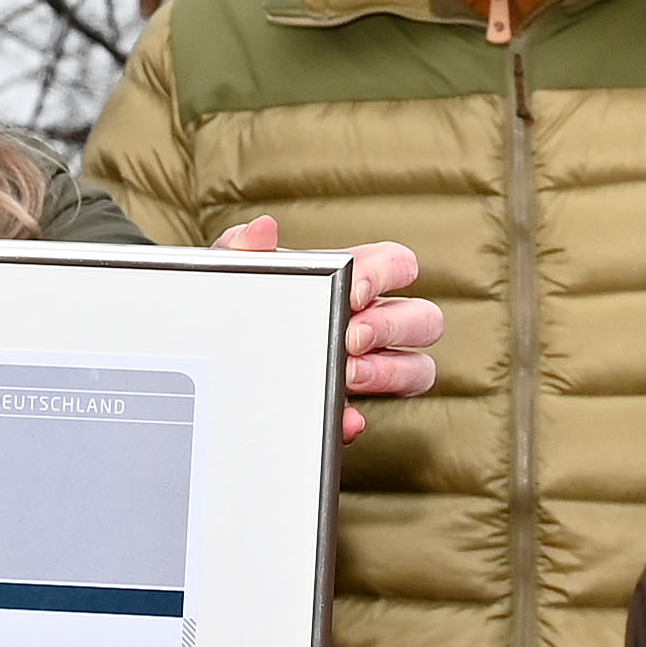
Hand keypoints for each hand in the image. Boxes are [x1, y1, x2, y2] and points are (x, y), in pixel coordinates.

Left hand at [216, 218, 443, 440]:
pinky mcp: (352, 408)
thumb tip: (262, 230)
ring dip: (390, 371)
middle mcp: (376, 324)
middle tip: (350, 337)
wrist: (221, 367)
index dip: (388, 273)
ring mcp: (372, 369)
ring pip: (419, 368)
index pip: (399, 264)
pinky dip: (358, 417)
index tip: (353, 289)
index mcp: (355, 282)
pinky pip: (378, 417)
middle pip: (424, 319)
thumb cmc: (245, 311)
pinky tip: (340, 415)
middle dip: (392, 327)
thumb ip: (242, 250)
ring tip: (347, 374)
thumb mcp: (236, 280)